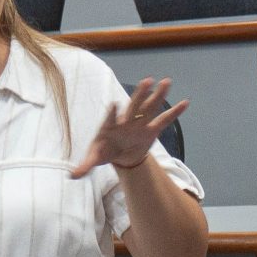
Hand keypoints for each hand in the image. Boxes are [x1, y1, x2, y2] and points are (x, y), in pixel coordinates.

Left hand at [70, 77, 188, 177]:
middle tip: (147, 81)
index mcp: (110, 126)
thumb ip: (84, 166)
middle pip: (133, 106)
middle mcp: (126, 121)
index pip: (110, 118)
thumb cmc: (105, 152)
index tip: (113, 104)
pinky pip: (164, 120)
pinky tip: (186, 103)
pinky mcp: (151, 129)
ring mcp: (140, 123)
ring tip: (167, 82)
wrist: (120, 155)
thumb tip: (71, 176)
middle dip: (140, 94)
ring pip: (150, 107)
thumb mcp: (94, 159)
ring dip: (158, 95)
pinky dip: (175, 112)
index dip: (112, 112)